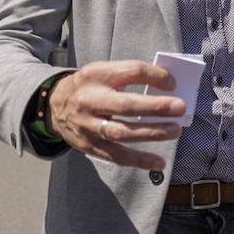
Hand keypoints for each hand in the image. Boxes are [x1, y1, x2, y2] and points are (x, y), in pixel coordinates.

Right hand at [47, 60, 186, 169]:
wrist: (52, 105)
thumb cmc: (88, 87)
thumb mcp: (102, 71)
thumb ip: (129, 75)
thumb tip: (167, 86)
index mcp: (96, 75)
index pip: (130, 71)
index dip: (154, 76)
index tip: (173, 83)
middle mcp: (90, 100)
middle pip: (125, 105)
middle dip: (155, 107)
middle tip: (180, 107)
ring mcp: (88, 125)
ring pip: (121, 132)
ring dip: (151, 133)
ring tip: (175, 131)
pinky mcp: (88, 146)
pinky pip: (116, 156)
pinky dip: (139, 160)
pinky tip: (159, 162)